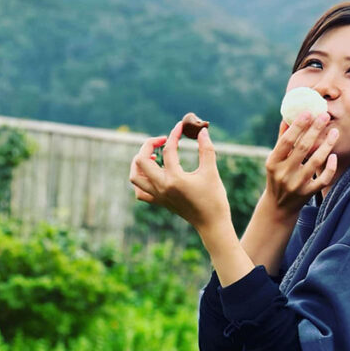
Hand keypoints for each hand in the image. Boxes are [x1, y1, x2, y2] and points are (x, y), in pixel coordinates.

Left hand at [128, 118, 230, 233]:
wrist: (211, 224)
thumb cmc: (214, 198)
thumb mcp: (211, 171)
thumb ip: (206, 149)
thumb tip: (202, 131)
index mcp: (174, 179)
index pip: (168, 150)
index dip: (174, 134)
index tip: (180, 126)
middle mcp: (161, 187)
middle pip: (141, 160)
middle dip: (149, 145)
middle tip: (164, 140)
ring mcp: (158, 196)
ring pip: (135, 176)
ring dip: (140, 162)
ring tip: (154, 155)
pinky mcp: (159, 202)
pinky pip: (140, 191)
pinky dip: (141, 180)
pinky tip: (153, 173)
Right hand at [264, 111, 338, 216]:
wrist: (278, 207)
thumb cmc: (277, 177)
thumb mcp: (275, 160)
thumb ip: (282, 140)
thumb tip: (288, 117)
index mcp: (273, 163)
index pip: (286, 141)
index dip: (298, 126)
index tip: (308, 112)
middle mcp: (284, 174)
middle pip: (302, 148)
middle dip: (314, 130)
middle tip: (325, 115)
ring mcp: (297, 184)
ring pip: (315, 161)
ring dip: (327, 145)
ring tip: (334, 131)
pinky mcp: (308, 193)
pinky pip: (323, 178)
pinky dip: (330, 167)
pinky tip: (334, 155)